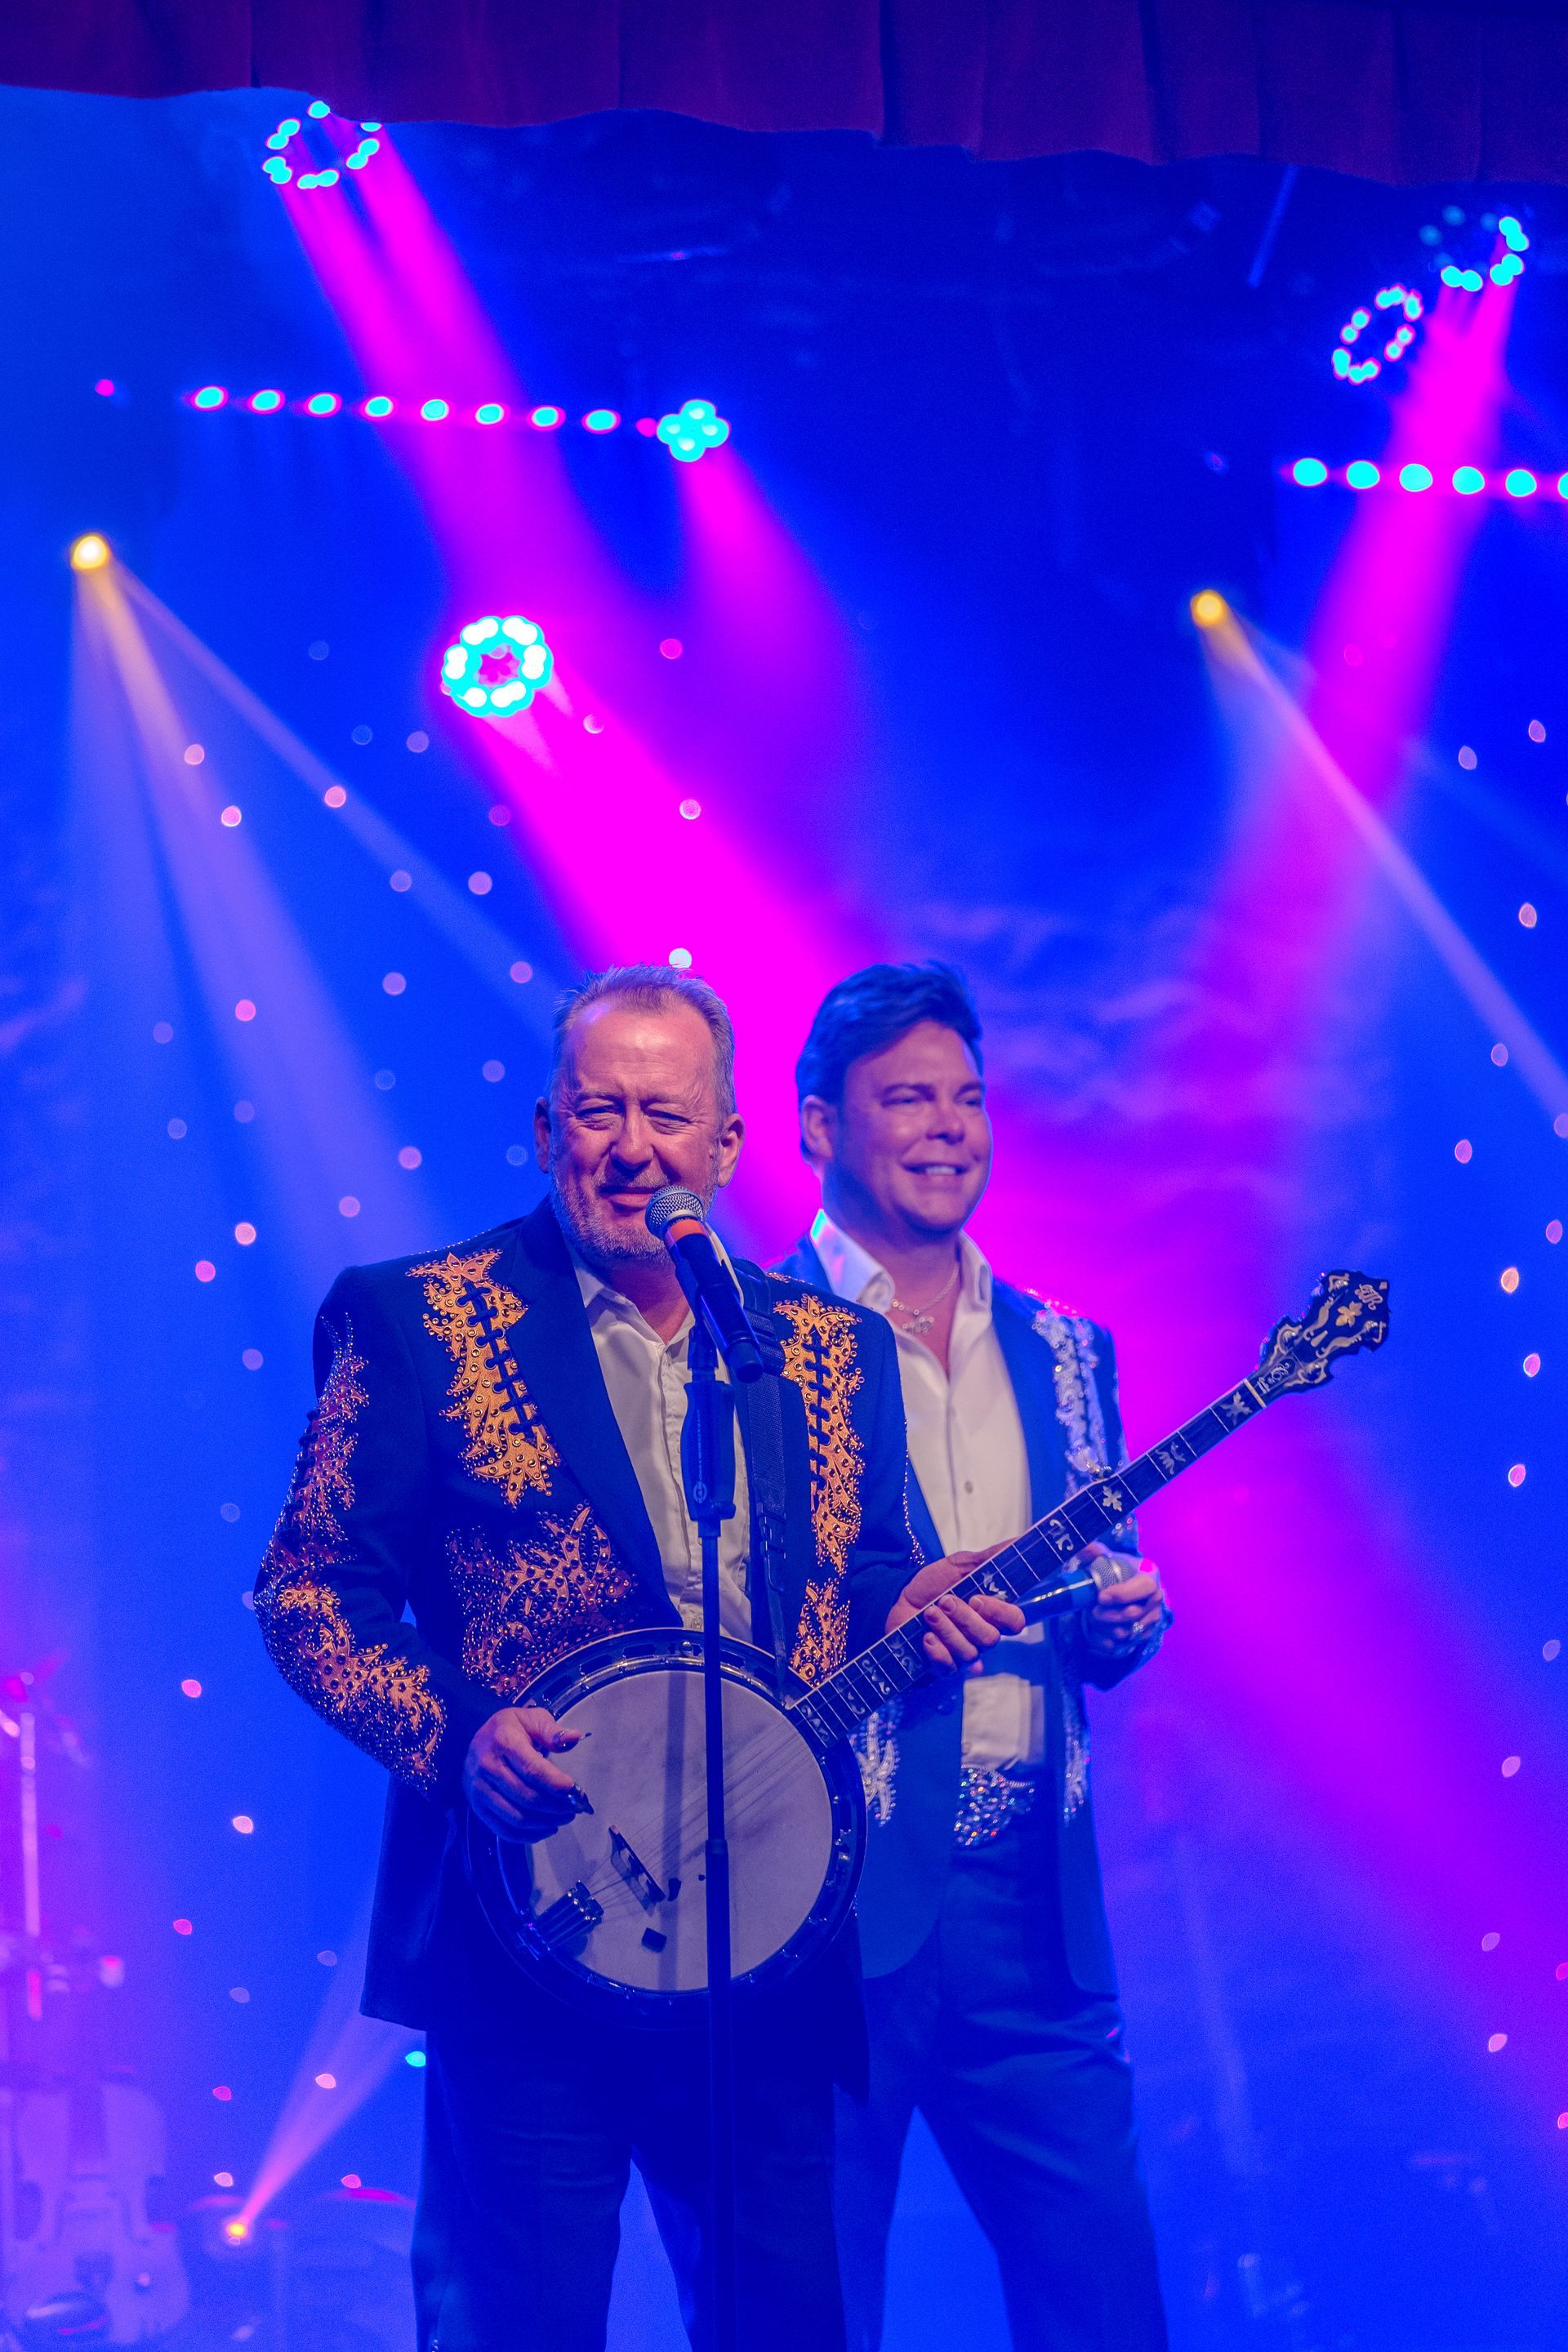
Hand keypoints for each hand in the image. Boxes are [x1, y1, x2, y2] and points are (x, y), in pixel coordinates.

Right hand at [464, 1705, 583, 1840]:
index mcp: (503, 1742)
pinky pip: (505, 1830)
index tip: (574, 1789)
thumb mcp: (531, 1719)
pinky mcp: (478, 1808)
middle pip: (527, 1797)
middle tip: (576, 1806)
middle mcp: (488, 1768)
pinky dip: (530, 1835)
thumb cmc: (509, 1730)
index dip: (554, 1783)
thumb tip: (574, 1737)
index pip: (531, 1769)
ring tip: (565, 1816)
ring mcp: (480, 1791)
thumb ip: (552, 1731)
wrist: (475, 1741)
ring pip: (518, 1818)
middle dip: (556, 1806)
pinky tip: (547, 1828)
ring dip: (547, 1822)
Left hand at [887, 1548, 1025, 1674]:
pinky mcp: (943, 1667)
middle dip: (965, 1619)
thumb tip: (1018, 1541)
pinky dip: (937, 1651)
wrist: (901, 1599)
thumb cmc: (934, 1585)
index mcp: (991, 1613)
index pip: (1015, 1622)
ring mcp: (964, 1654)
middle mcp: (981, 1636)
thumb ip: (990, 1557)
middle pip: (991, 1639)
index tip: (977, 1598)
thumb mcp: (960, 1565)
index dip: (1000, 1613)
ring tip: (930, 1613)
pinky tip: (926, 1637)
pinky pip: (949, 1668)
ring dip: (946, 1629)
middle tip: (945, 1601)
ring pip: (969, 1653)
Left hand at [1080, 1547, 1166, 1657]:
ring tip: (1093, 1619)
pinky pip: (1126, 1646)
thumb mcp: (1107, 1558)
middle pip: (1135, 1614)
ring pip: (1129, 1633)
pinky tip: (1098, 1631)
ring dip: (1107, 1629)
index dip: (1123, 1594)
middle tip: (1092, 1611)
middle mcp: (1156, 1598)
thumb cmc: (1117, 1571)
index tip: (1101, 1597)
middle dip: (1110, 1615)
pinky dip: (1109, 1641)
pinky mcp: (1145, 1634)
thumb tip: (1084, 1547)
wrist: (1126, 1586)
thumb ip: (1094, 1552)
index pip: (1145, 1586)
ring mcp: (1153, 1618)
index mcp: (1150, 1575)